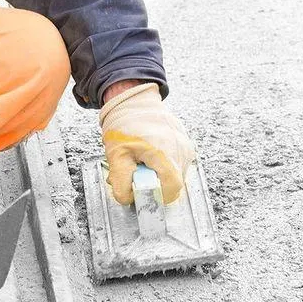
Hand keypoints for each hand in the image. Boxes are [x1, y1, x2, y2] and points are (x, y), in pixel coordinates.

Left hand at [99, 82, 195, 204]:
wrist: (135, 102)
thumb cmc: (125, 125)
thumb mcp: (116, 155)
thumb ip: (121, 181)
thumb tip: (128, 200)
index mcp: (164, 152)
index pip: (171, 189)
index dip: (156, 195)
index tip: (141, 190)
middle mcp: (181, 151)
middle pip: (173, 185)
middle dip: (153, 186)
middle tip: (136, 173)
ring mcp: (186, 148)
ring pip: (175, 176)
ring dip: (157, 177)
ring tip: (141, 163)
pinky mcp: (186, 147)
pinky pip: (176, 166)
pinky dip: (162, 168)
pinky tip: (149, 158)